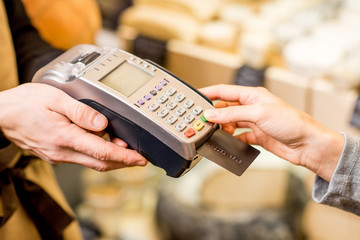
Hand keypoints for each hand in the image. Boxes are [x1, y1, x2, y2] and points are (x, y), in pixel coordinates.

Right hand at [0, 83, 146, 170]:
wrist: (1, 115)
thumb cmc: (25, 104)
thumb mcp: (55, 99)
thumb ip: (81, 112)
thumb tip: (103, 124)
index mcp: (65, 138)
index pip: (103, 153)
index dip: (125, 157)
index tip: (140, 159)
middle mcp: (63, 152)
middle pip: (101, 163)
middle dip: (123, 163)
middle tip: (140, 159)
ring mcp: (59, 155)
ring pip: (92, 163)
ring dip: (112, 159)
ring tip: (126, 151)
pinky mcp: (56, 154)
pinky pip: (82, 158)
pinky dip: (97, 155)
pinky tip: (104, 146)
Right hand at [199, 84, 343, 181]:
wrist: (307, 144)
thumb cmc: (291, 122)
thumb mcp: (258, 113)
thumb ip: (232, 113)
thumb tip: (211, 114)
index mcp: (252, 95)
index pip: (224, 91)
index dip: (208, 93)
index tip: (194, 97)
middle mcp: (252, 107)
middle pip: (225, 108)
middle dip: (213, 114)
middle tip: (201, 121)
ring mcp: (254, 122)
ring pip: (230, 123)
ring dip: (222, 128)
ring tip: (214, 133)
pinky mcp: (257, 136)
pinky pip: (238, 136)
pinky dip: (231, 139)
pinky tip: (227, 142)